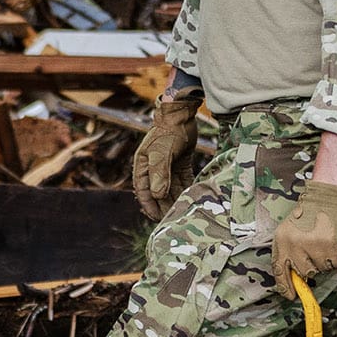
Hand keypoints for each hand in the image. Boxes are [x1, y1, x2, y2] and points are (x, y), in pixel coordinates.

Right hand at [130, 90, 202, 219]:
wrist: (181, 116)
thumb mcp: (162, 153)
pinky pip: (182, 182)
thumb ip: (159, 174)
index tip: (156, 219)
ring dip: (176, 200)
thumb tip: (158, 195)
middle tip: (174, 220)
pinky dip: (186, 190)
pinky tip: (193, 199)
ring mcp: (167, 167)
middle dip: (165, 206)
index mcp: (142, 167)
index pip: (144, 192)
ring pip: (171, 189)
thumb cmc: (167, 132)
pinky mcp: (180, 164)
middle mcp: (153, 169)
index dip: (150, 206)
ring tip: (184, 212)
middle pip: (158, 192)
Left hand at [272, 179, 336, 285]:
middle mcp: (294, 244)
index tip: (290, 296)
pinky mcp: (328, 244)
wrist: (326, 197)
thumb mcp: (290, 231)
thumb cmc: (309, 214)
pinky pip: (336, 263)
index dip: (285, 286)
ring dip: (327, 261)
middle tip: (317, 255)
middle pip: (304, 273)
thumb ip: (289, 252)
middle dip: (313, 267)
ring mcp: (311, 245)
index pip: (279, 270)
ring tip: (326, 245)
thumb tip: (295, 278)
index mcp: (281, 241)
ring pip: (322, 268)